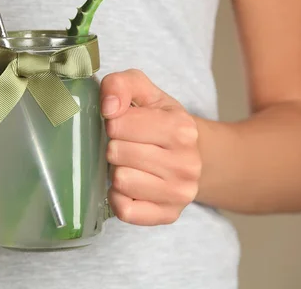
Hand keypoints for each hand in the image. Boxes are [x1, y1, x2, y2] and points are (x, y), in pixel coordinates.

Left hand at [101, 69, 201, 225]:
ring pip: (120, 182)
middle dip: (114, 147)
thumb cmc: (160, 120)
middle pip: (116, 153)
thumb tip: (108, 107)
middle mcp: (187, 163)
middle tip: (126, 146)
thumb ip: (121, 84)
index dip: (113, 123)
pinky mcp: (168, 215)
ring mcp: (180, 193)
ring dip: (117, 171)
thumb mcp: (144, 92)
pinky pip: (125, 211)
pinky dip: (119, 198)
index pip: (118, 124)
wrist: (191, 154)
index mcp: (182, 128)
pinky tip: (129, 186)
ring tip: (130, 164)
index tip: (122, 124)